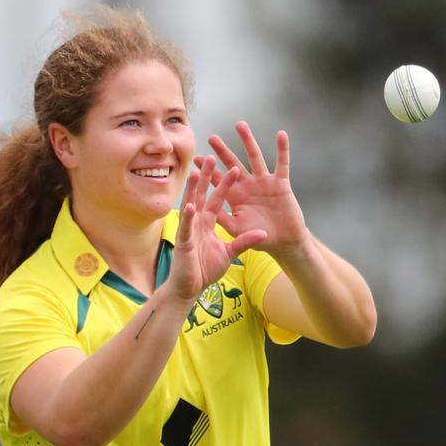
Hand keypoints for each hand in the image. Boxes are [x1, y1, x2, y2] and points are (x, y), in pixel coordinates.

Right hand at [168, 155, 266, 300]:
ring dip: (193, 189)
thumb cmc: (205, 269)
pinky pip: (186, 227)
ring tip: (195, 172)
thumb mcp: (230, 253)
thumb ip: (244, 242)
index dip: (225, 185)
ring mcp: (189, 230)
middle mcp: (197, 222)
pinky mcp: (183, 242)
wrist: (190, 287)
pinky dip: (187, 217)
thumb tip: (262, 233)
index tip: (233, 168)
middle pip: (202, 195)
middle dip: (207, 177)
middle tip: (212, 157)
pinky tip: (189, 205)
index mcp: (207, 223)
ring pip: (190, 205)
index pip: (217, 199)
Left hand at [195, 121, 307, 256]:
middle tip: (212, 138)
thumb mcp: (236, 229)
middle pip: (233, 163)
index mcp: (235, 196)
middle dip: (222, 151)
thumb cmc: (259, 238)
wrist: (284, 242)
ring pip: (255, 157)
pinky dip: (282, 149)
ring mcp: (264, 182)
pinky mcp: (281, 183)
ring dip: (247, 141)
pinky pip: (282, 163)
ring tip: (240, 125)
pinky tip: (281, 135)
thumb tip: (205, 210)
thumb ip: (223, 220)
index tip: (196, 159)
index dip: (208, 171)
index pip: (218, 180)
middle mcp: (248, 185)